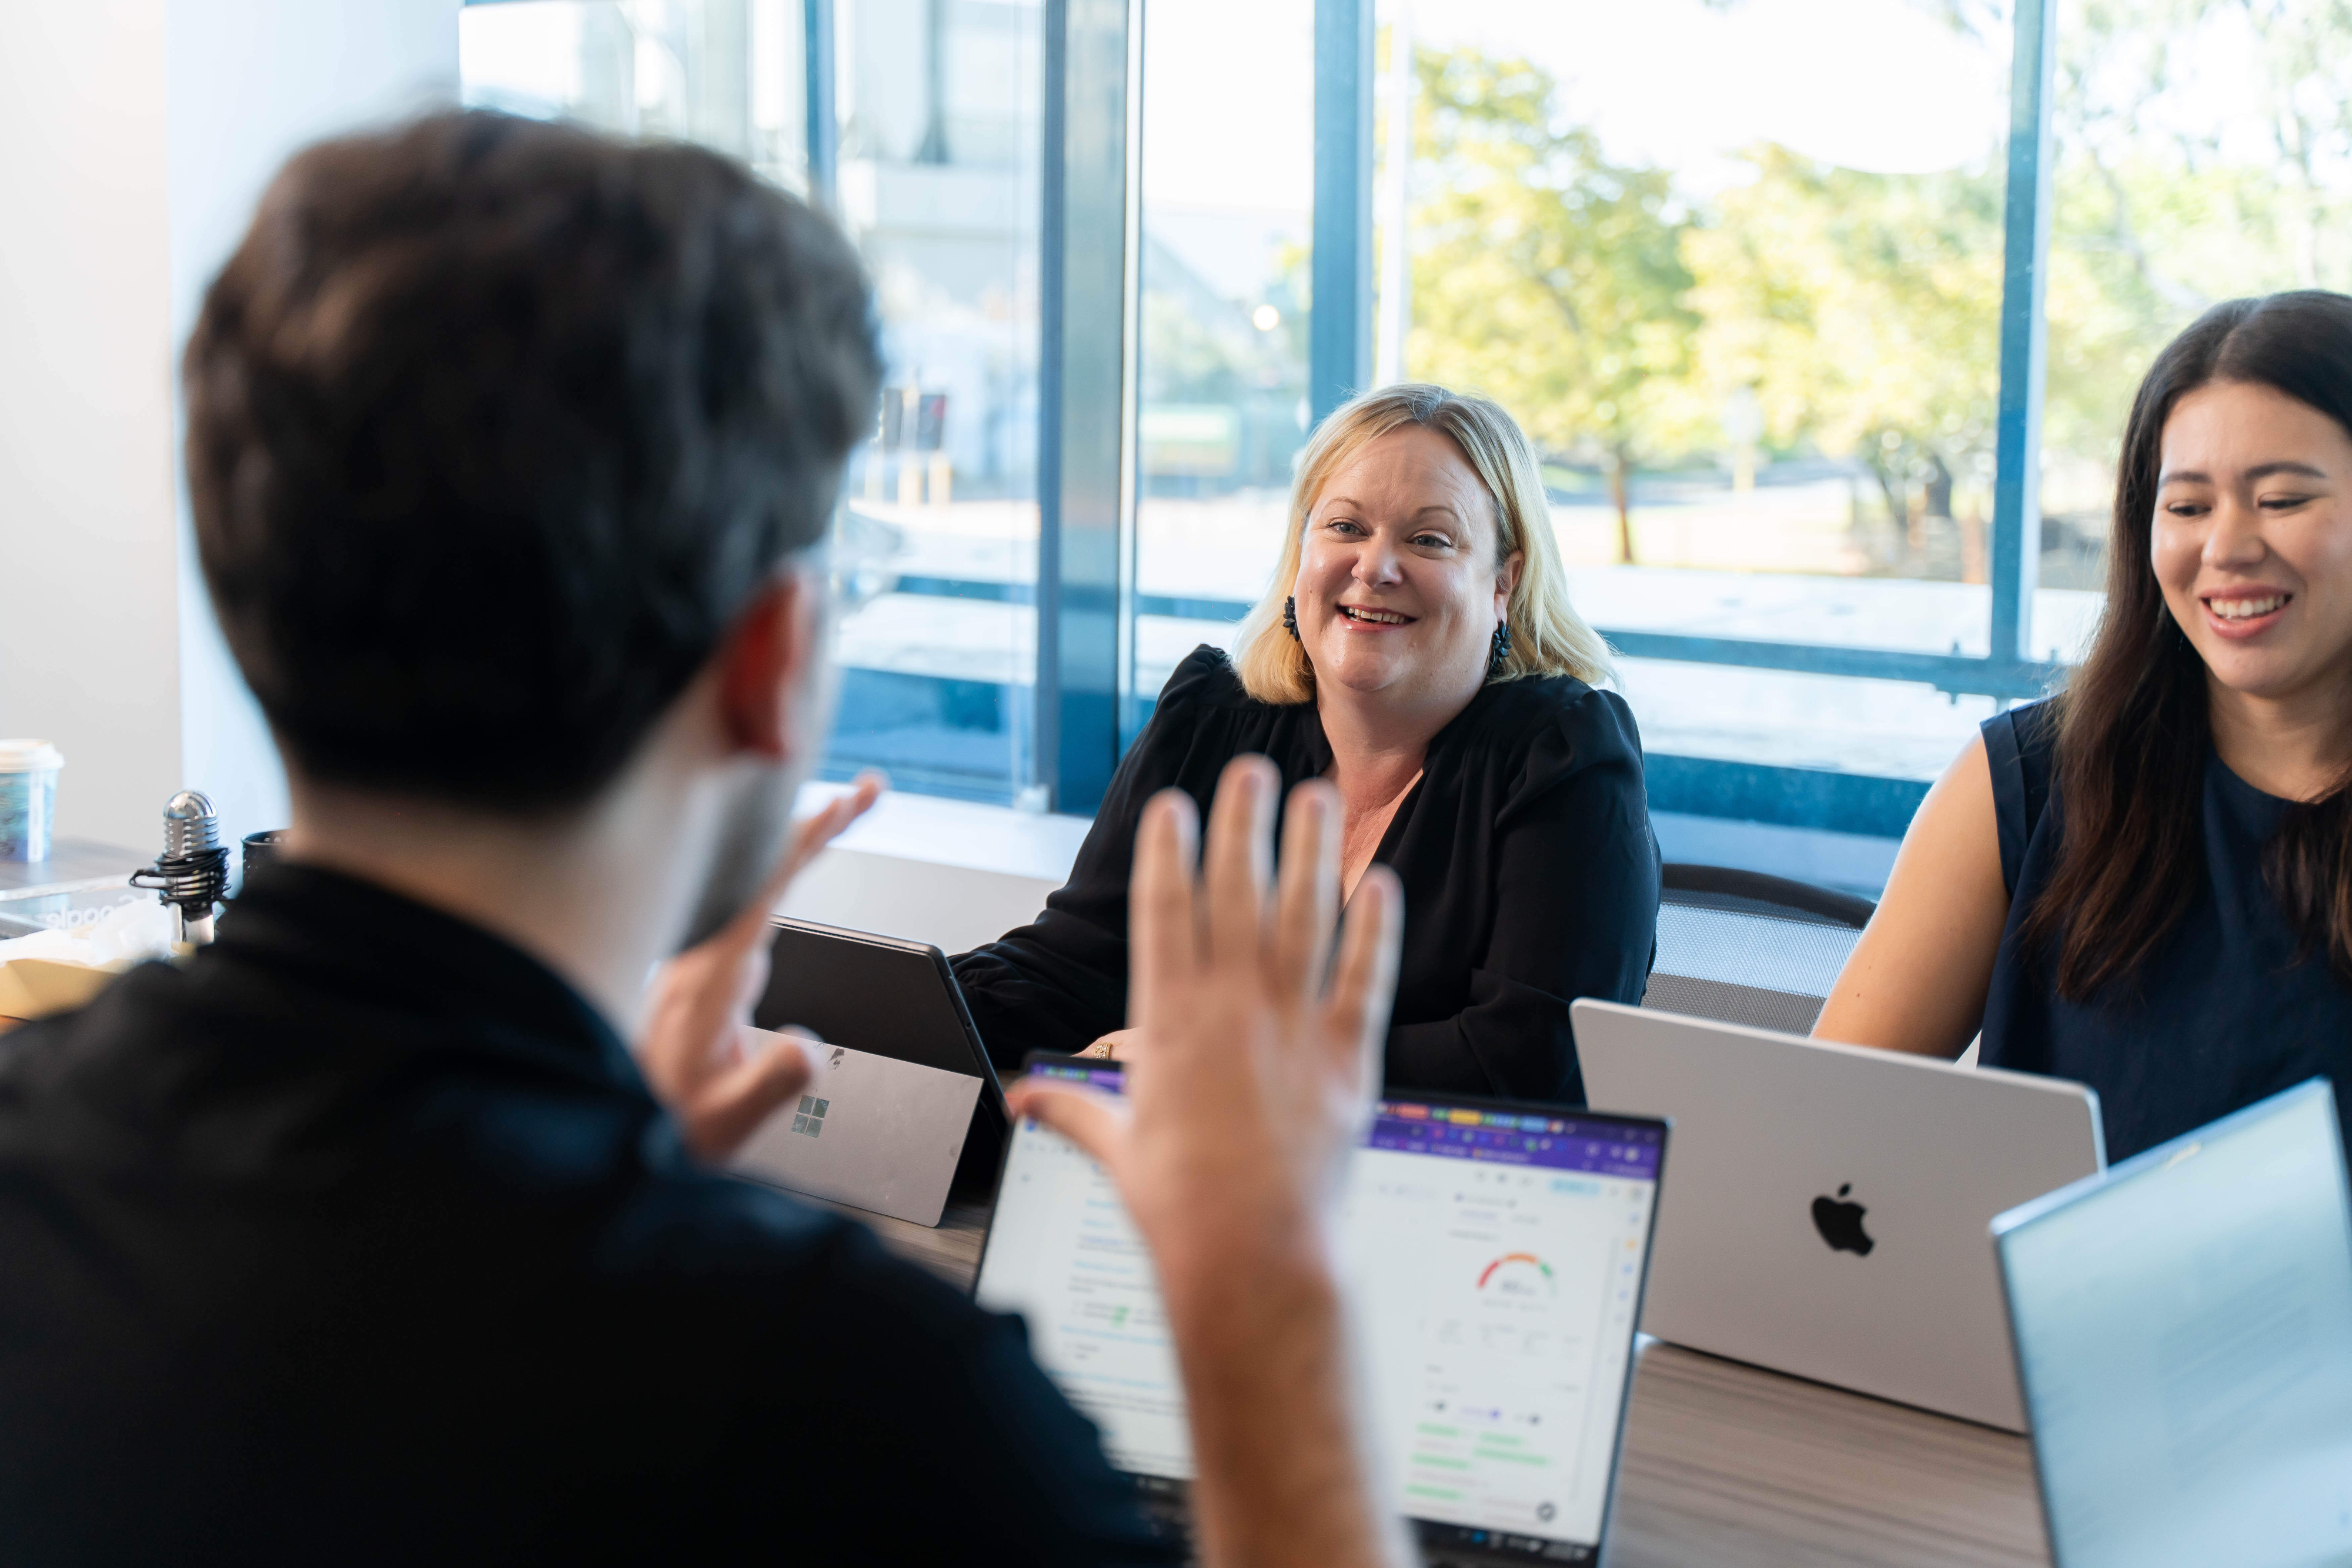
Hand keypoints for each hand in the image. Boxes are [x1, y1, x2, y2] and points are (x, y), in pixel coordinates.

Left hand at [635, 774, 883, 1159]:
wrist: (599, 1140)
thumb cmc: (664, 1125)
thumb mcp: (722, 1123)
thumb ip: (768, 1085)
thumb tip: (808, 1047)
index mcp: (707, 982)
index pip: (761, 893)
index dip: (803, 843)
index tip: (843, 805)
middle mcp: (696, 959)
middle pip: (759, 870)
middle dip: (812, 822)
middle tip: (865, 791)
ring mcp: (694, 960)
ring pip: (747, 882)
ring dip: (792, 842)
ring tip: (842, 808)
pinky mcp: (696, 970)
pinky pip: (739, 902)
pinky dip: (772, 870)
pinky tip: (785, 860)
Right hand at [1008, 755, 1408, 1567]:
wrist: (1252, 1259)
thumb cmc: (1181, 1211)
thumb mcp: (1116, 1151)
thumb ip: (1072, 1111)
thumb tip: (1023, 1100)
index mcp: (1167, 1024)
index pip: (1165, 912)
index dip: (1168, 851)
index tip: (1172, 804)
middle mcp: (1230, 1010)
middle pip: (1236, 893)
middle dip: (1242, 824)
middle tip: (1250, 768)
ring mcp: (1292, 1028)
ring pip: (1305, 916)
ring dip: (1312, 851)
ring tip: (1320, 796)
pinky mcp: (1347, 1058)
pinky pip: (1364, 977)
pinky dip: (1376, 929)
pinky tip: (1381, 885)